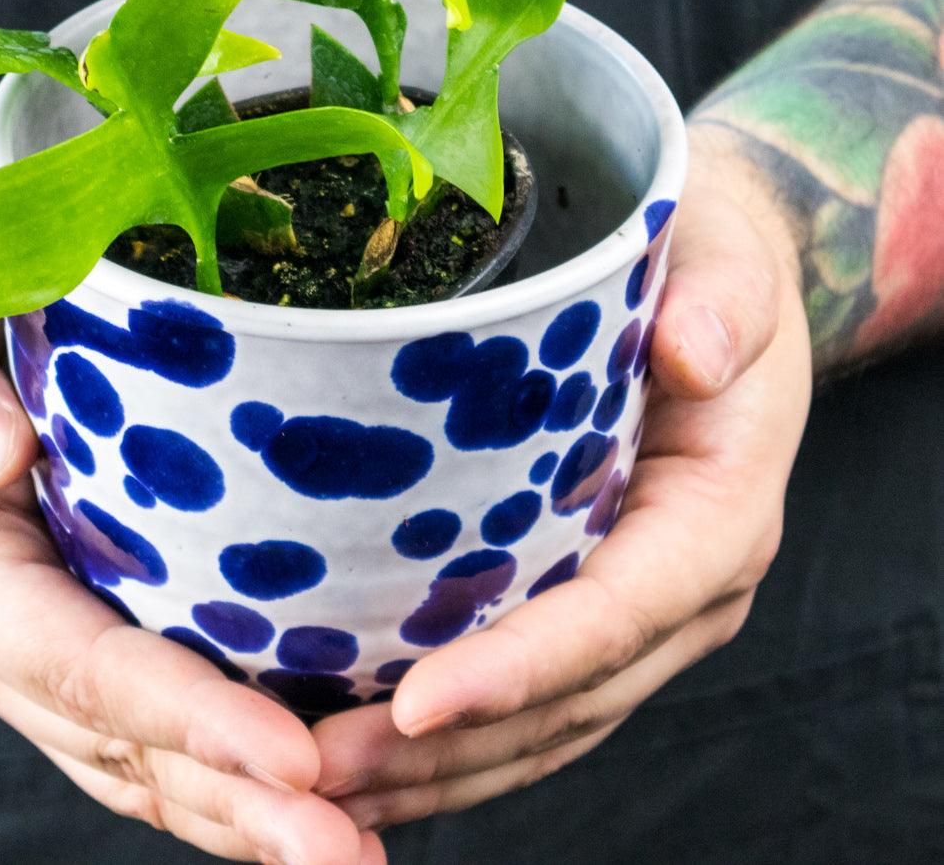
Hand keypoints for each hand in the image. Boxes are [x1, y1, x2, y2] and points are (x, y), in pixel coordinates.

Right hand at [0, 322, 384, 864]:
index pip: (86, 669)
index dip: (190, 718)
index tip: (295, 757)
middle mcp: (3, 646)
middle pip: (129, 749)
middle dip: (241, 807)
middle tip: (349, 854)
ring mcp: (46, 658)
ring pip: (147, 768)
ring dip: (247, 816)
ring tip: (354, 852)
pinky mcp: (88, 644)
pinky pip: (156, 735)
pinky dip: (231, 776)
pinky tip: (316, 788)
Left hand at [312, 131, 812, 828]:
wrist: (708, 285)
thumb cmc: (709, 267)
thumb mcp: (727, 263)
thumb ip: (723, 304)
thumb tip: (692, 350)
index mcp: (717, 518)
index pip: (619, 614)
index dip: (523, 669)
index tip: (420, 703)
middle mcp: (682, 588)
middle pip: (567, 699)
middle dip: (449, 749)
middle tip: (323, 770)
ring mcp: (634, 608)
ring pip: (542, 722)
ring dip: (435, 766)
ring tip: (319, 782)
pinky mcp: (584, 599)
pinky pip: (525, 692)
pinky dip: (448, 735)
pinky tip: (362, 740)